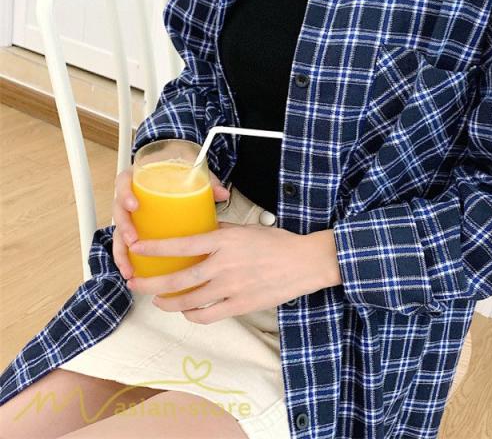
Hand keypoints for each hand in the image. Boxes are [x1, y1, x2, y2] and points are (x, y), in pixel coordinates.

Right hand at [112, 165, 229, 280]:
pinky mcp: (136, 230)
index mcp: (139, 178)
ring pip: (119, 233)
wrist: (179, 175)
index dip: (124, 194)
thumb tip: (223, 194)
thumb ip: (207, 182)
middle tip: (133, 240)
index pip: (124, 182)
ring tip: (130, 268)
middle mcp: (132, 196)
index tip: (134, 205)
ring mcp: (133, 215)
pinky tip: (133, 273)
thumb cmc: (181, 172)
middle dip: (124, 228)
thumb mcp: (193, 172)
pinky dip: (128, 260)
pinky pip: (126, 245)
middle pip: (119, 211)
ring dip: (121, 252)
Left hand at [125, 223, 340, 323]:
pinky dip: (192, 315)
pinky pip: (207, 315)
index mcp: (224, 241)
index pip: (181, 245)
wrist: (304, 262)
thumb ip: (222, 232)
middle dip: (151, 283)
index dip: (156, 248)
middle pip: (177, 280)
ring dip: (167, 302)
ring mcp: (231, 288)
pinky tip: (186, 311)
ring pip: (188, 301)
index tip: (137, 248)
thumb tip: (202, 231)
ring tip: (157, 300)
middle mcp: (223, 265)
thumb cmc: (278, 242)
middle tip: (135, 282)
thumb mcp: (247, 228)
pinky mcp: (240, 305)